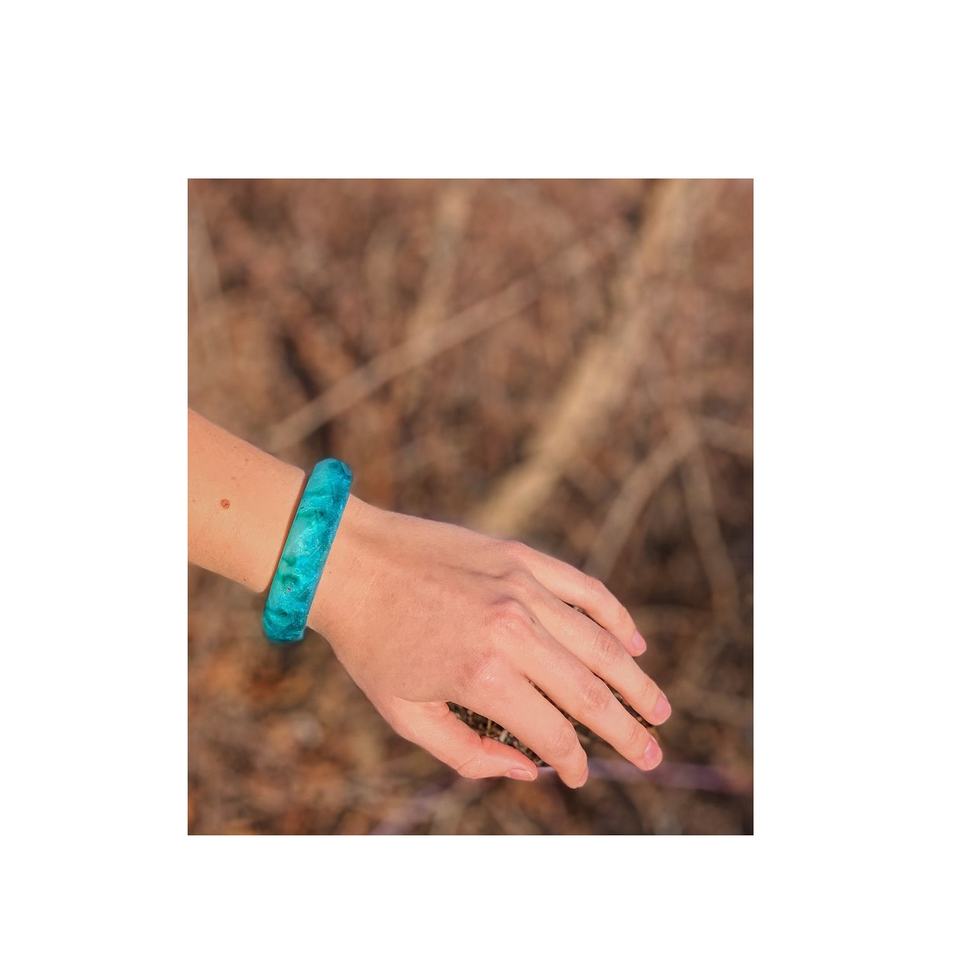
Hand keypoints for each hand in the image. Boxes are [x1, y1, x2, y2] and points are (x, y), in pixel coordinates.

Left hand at [308, 497, 670, 786]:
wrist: (349, 560)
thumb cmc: (371, 643)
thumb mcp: (405, 715)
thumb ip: (469, 753)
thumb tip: (529, 771)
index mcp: (484, 675)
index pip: (553, 734)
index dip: (575, 763)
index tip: (583, 778)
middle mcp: (514, 629)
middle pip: (591, 693)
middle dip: (626, 732)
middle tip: (652, 756)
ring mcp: (523, 587)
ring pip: (600, 644)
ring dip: (635, 682)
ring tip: (659, 710)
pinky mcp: (522, 557)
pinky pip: (584, 590)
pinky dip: (614, 618)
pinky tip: (633, 643)